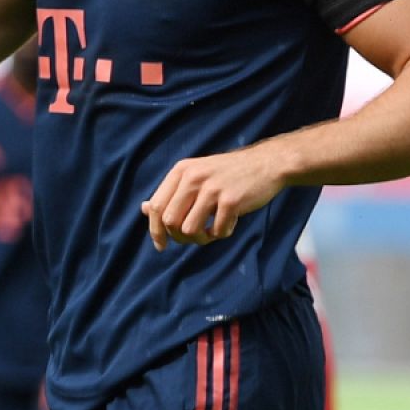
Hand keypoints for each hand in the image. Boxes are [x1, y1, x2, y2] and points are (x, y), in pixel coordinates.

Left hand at [140, 147, 285, 250]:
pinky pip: (217, 231)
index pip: (155, 206)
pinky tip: (228, 224)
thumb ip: (171, 193)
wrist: (266, 164)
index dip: (155, 230)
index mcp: (180, 171)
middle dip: (179, 237)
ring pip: (189, 229)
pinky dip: (221, 234)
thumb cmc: (227, 174)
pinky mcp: (232, 200)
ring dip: (200, 239)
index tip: (161, 245)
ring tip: (211, 231)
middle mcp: (192, 178)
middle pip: (169, 221)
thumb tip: (143, 209)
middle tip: (194, 238)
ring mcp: (212, 188)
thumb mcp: (195, 175)